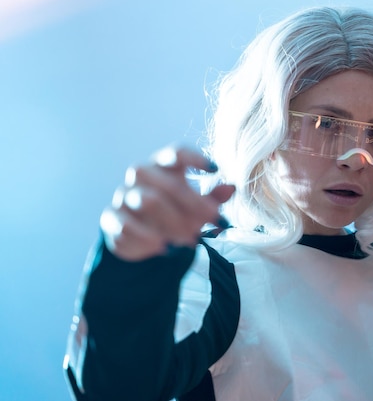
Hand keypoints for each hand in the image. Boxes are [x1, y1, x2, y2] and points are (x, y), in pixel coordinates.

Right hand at [99, 146, 234, 260]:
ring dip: (174, 222)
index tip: (215, 169)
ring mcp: (124, 195)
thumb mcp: (197, 204)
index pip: (176, 153)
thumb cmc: (175, 210)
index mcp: (163, 164)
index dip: (195, 158)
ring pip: (147, 202)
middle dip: (194, 203)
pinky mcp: (111, 218)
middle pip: (167, 182)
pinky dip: (147, 239)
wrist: (141, 234)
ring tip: (193, 240)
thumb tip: (231, 188)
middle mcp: (141, 174)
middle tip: (213, 220)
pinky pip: (127, 226)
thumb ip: (213, 197)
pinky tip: (165, 249)